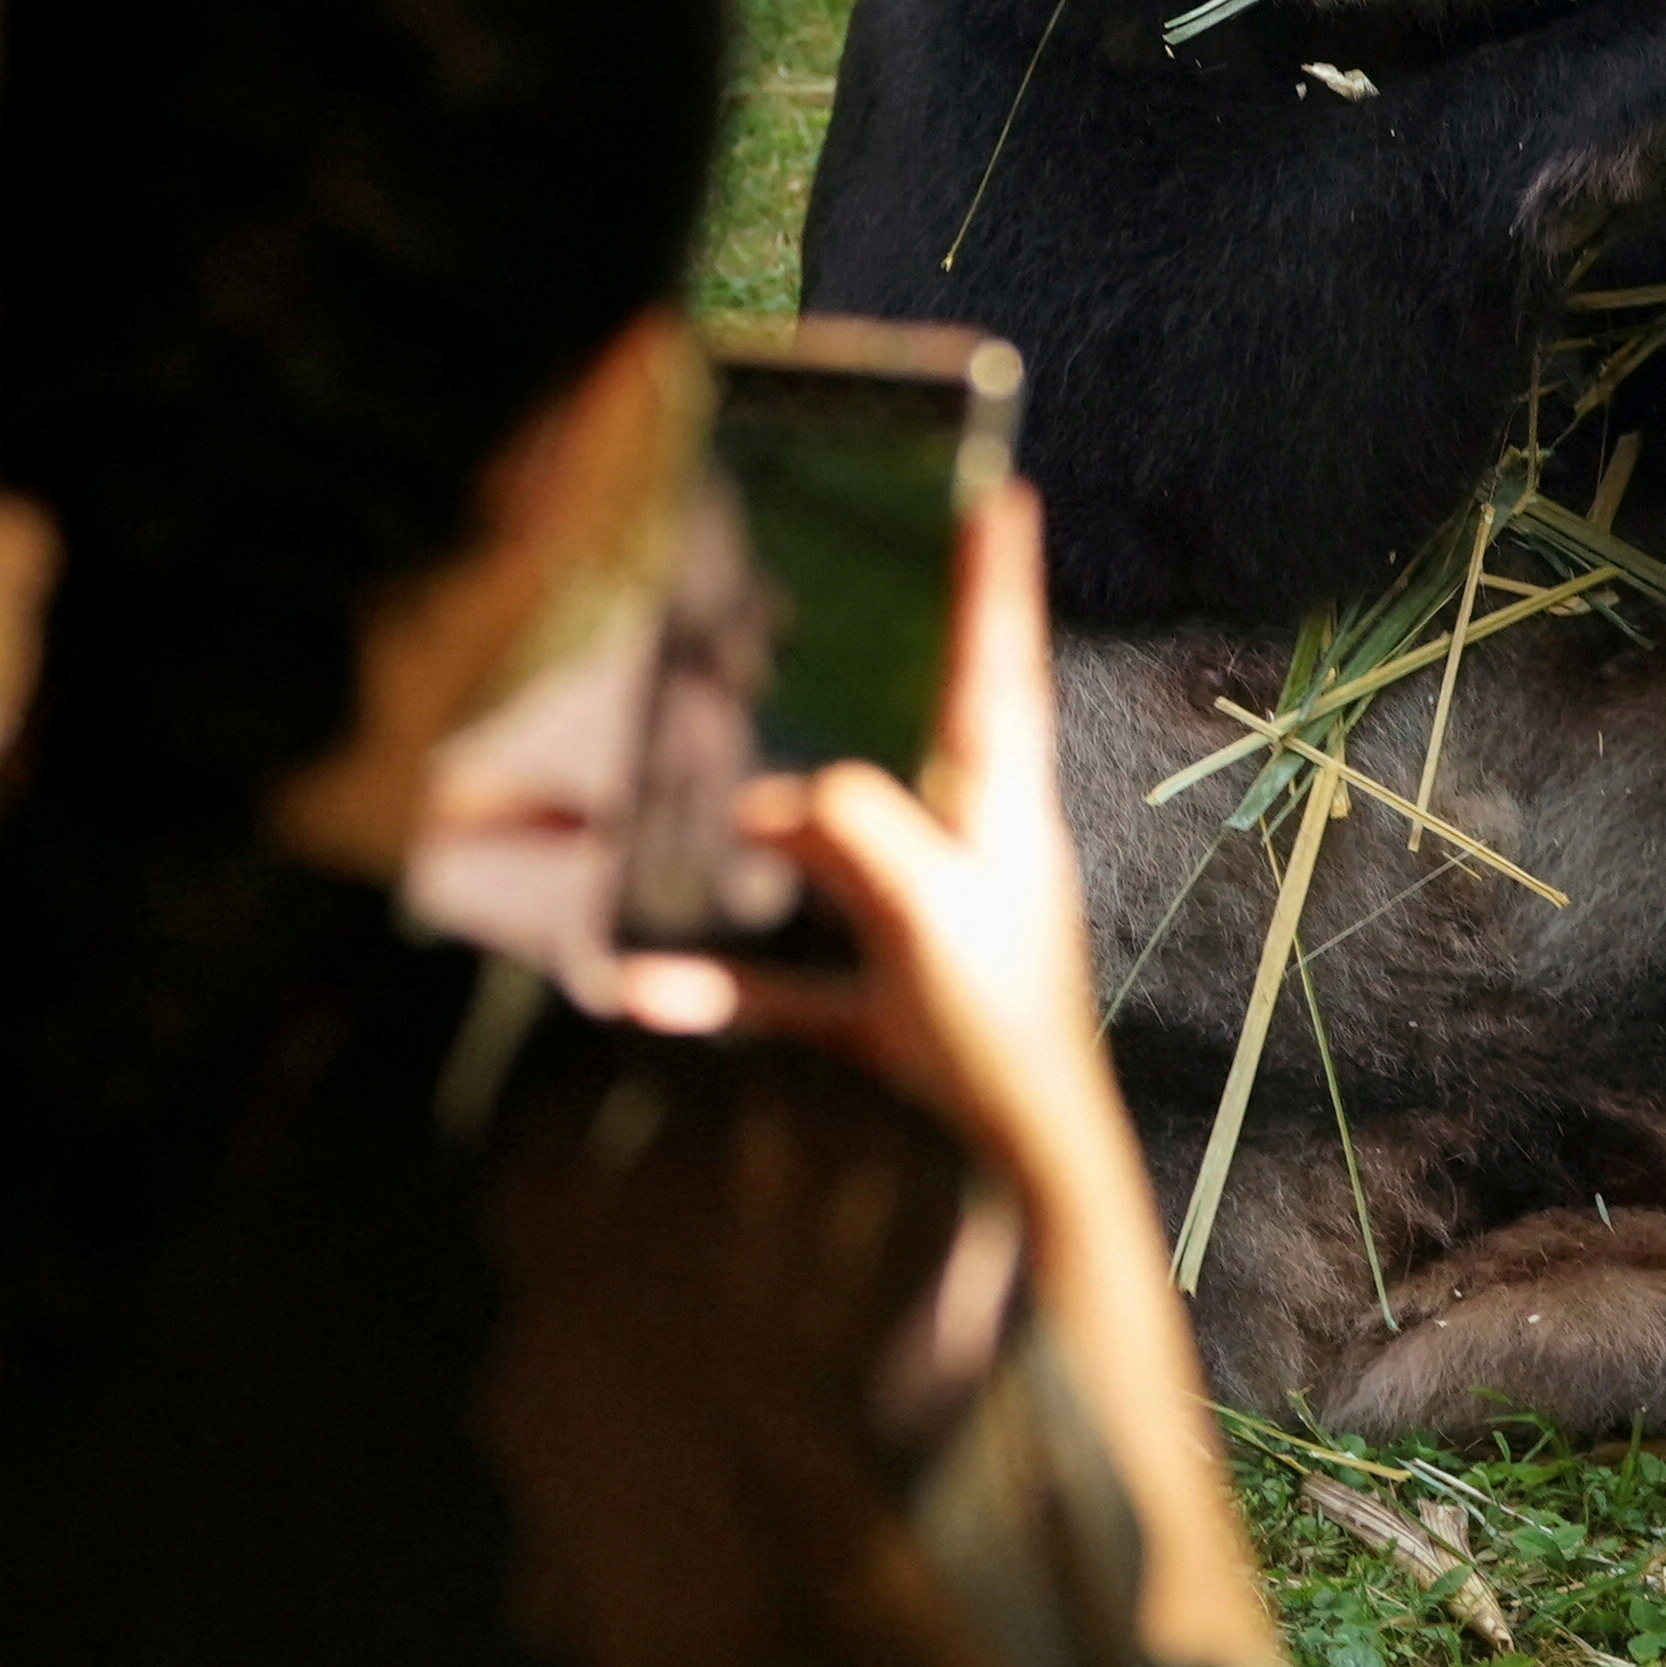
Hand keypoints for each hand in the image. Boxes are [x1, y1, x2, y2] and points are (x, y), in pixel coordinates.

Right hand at [616, 483, 1111, 1161]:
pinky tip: (639, 990)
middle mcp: (966, 859)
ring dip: (771, 840)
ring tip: (709, 801)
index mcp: (1002, 816)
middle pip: (918, 741)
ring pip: (835, 858)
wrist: (1026, 1174)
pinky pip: (784, 982)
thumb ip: (856, 834)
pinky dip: (718, 984)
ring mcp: (921, 932)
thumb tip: (768, 799)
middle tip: (867, 590)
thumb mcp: (930, 913)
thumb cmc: (999, 1035)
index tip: (1000, 492)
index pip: (997, 672)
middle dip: (892, 672)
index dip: (994, 583)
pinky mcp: (882, 1009)